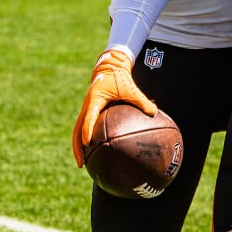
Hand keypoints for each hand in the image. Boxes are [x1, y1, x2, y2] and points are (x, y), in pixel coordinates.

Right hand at [71, 48, 156, 166]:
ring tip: (82, 163)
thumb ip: (142, 101)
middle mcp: (87, 106)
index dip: (87, 130)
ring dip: (77, 146)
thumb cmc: (119, 78)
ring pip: (77, 130)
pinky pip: (83, 127)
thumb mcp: (131, 89)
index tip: (87, 142)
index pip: (89, 117)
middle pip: (77, 129)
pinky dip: (83, 139)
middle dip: (77, 147)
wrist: (109, 68)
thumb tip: (154, 113)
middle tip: (81, 163)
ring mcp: (86, 109)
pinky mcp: (88, 111)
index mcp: (95, 100)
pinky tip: (90, 152)